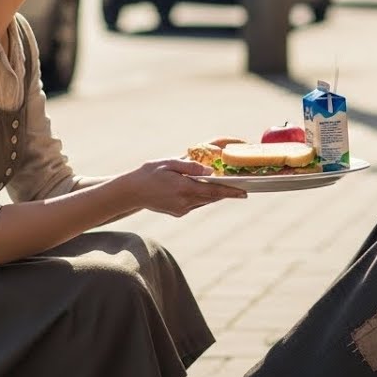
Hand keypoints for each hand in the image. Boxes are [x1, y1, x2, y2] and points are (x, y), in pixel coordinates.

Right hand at [127, 158, 246, 216]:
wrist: (132, 191)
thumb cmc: (150, 173)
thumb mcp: (170, 163)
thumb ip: (191, 167)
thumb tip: (210, 171)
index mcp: (184, 188)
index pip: (213, 192)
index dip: (231, 192)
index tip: (244, 193)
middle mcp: (185, 202)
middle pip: (212, 197)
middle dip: (226, 193)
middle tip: (241, 188)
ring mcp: (181, 209)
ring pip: (204, 201)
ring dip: (214, 194)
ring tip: (225, 187)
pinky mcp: (178, 212)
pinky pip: (195, 203)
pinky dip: (201, 196)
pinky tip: (201, 189)